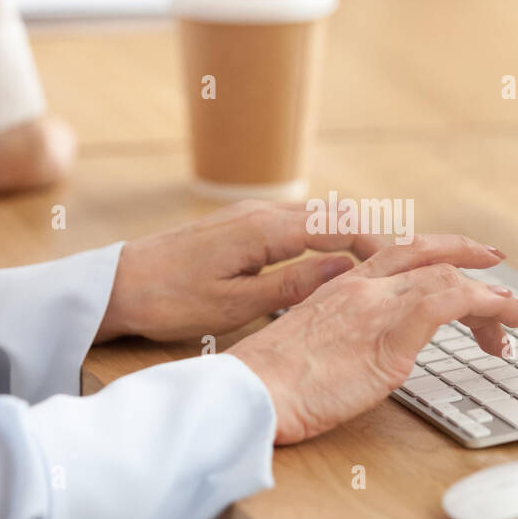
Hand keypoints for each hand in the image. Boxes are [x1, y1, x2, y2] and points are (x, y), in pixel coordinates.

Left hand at [98, 200, 396, 342]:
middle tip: (399, 267)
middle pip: (332, 214)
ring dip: (346, 236)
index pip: (338, 227)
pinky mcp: (237, 225)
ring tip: (373, 267)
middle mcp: (259, 213)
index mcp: (264, 231)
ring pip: (313, 216)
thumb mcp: (234, 306)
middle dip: (370, 236)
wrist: (116, 285)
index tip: (401, 267)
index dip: (375, 245)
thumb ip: (292, 286)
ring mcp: (248, 216)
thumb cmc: (169, 300)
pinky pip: (293, 223)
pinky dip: (320, 237)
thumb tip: (344, 269)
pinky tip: (327, 263)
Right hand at [229, 235, 517, 444]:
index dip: (432, 257)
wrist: (247, 394)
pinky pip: (450, 301)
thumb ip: (336, 342)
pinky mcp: (390, 331)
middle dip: (467, 254)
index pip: (393, 258)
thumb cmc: (265, 387)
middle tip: (498, 265)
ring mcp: (375, 304)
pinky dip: (486, 305)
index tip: (454, 267)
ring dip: (490, 296)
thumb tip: (359, 357)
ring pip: (447, 278)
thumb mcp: (304, 353)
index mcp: (335, 288)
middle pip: (424, 252)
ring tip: (517, 317)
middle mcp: (358, 286)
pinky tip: (505, 322)